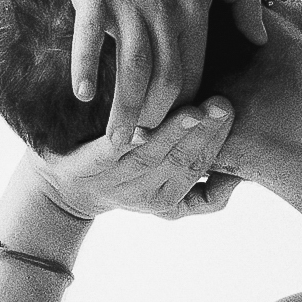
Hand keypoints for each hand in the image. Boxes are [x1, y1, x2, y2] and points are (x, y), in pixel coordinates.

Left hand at [28, 96, 241, 221]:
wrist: (61, 191)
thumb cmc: (122, 179)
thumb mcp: (167, 195)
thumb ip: (207, 193)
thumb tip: (241, 179)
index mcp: (167, 197)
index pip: (198, 165)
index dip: (216, 140)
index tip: (230, 108)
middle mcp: (144, 193)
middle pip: (180, 160)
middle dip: (204, 133)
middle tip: (222, 104)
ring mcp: (115, 180)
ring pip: (151, 156)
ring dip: (173, 133)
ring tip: (193, 110)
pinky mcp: (87, 167)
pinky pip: (111, 154)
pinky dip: (128, 142)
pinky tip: (142, 127)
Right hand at [65, 0, 266, 148]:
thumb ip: (245, 1)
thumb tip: (261, 41)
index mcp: (193, 12)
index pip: (193, 73)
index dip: (187, 108)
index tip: (180, 131)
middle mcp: (161, 15)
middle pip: (162, 83)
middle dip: (156, 121)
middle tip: (146, 147)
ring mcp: (126, 7)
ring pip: (128, 72)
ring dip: (123, 110)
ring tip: (116, 140)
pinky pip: (89, 41)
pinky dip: (87, 70)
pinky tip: (85, 95)